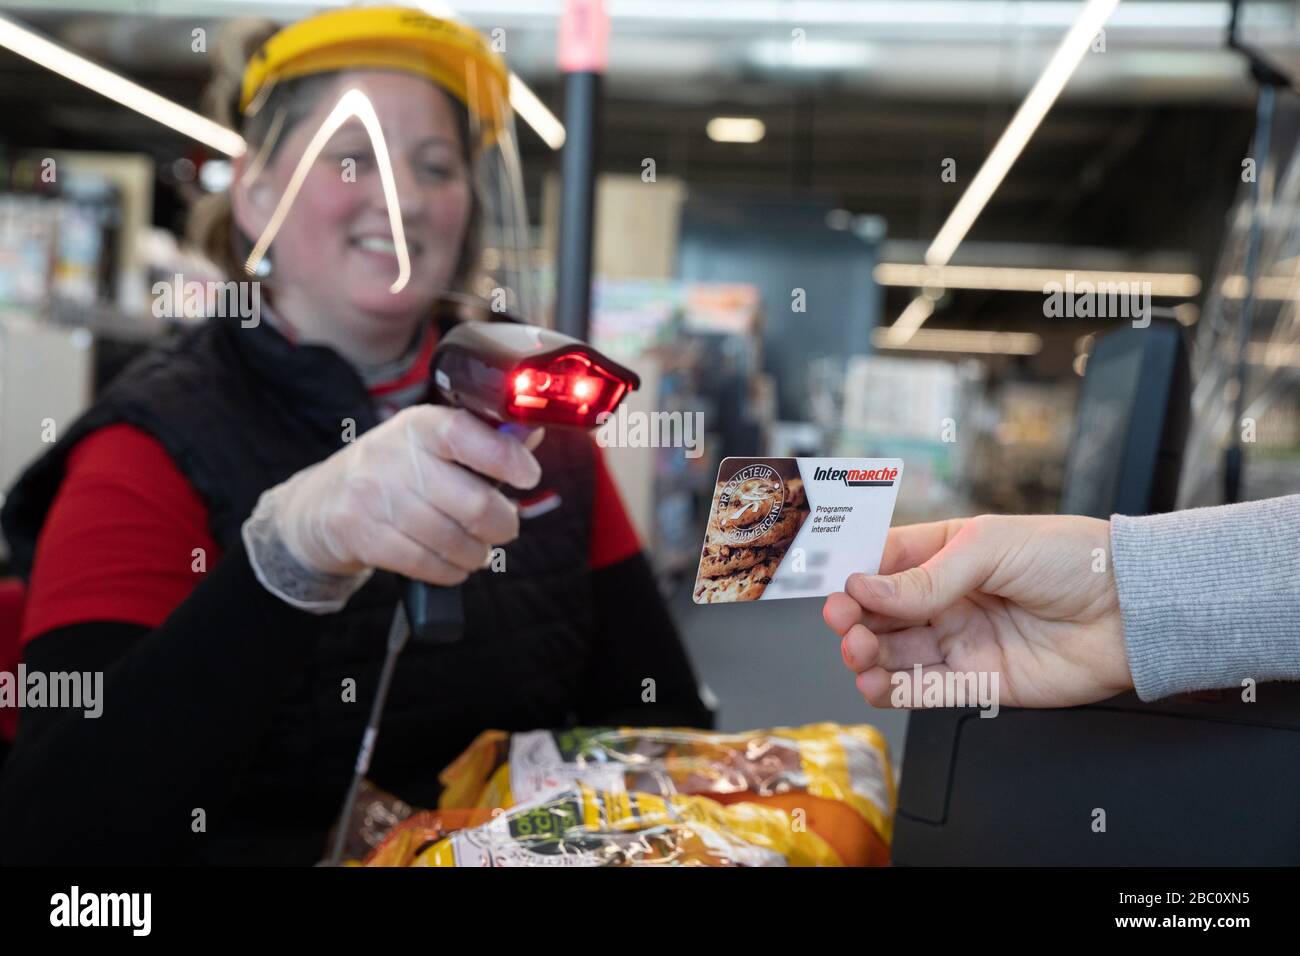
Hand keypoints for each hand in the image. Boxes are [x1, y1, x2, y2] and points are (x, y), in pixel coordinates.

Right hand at [271, 406, 541, 584]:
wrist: (319, 504)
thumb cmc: (391, 470)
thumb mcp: (426, 443)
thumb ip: (478, 439)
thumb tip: (529, 435)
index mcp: (416, 426)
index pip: (462, 433)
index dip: (504, 456)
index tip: (528, 475)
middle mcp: (392, 457)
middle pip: (471, 502)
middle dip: (502, 523)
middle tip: (505, 527)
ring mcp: (373, 497)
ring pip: (452, 539)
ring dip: (478, 552)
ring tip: (479, 549)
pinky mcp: (363, 536)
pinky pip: (425, 564)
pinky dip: (451, 571)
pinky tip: (455, 565)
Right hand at [822, 515, 1131, 708]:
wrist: (1134, 611)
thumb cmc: (1074, 561)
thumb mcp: (990, 547)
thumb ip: (927, 576)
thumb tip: (866, 590)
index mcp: (948, 553)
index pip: (884, 563)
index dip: (855, 575)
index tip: (833, 585)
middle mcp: (949, 599)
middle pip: (882, 613)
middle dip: (854, 619)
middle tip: (842, 622)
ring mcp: (962, 641)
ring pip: (896, 654)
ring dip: (867, 655)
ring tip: (856, 652)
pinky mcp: (979, 682)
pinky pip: (925, 690)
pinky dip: (893, 690)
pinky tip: (874, 683)